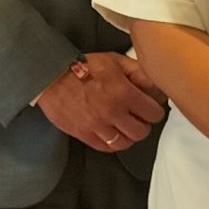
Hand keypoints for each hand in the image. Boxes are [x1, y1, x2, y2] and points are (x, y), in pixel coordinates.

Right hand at [34, 52, 166, 152]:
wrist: (52, 77)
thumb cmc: (84, 66)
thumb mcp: (116, 61)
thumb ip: (139, 72)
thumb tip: (156, 85)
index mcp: (123, 92)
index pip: (153, 113)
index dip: (155, 111)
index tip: (152, 108)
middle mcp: (112, 112)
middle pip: (141, 132)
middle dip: (144, 124)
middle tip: (140, 118)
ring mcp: (97, 126)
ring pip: (124, 143)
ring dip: (129, 136)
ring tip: (126, 126)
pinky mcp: (83, 134)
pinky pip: (105, 147)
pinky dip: (113, 143)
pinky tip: (113, 133)